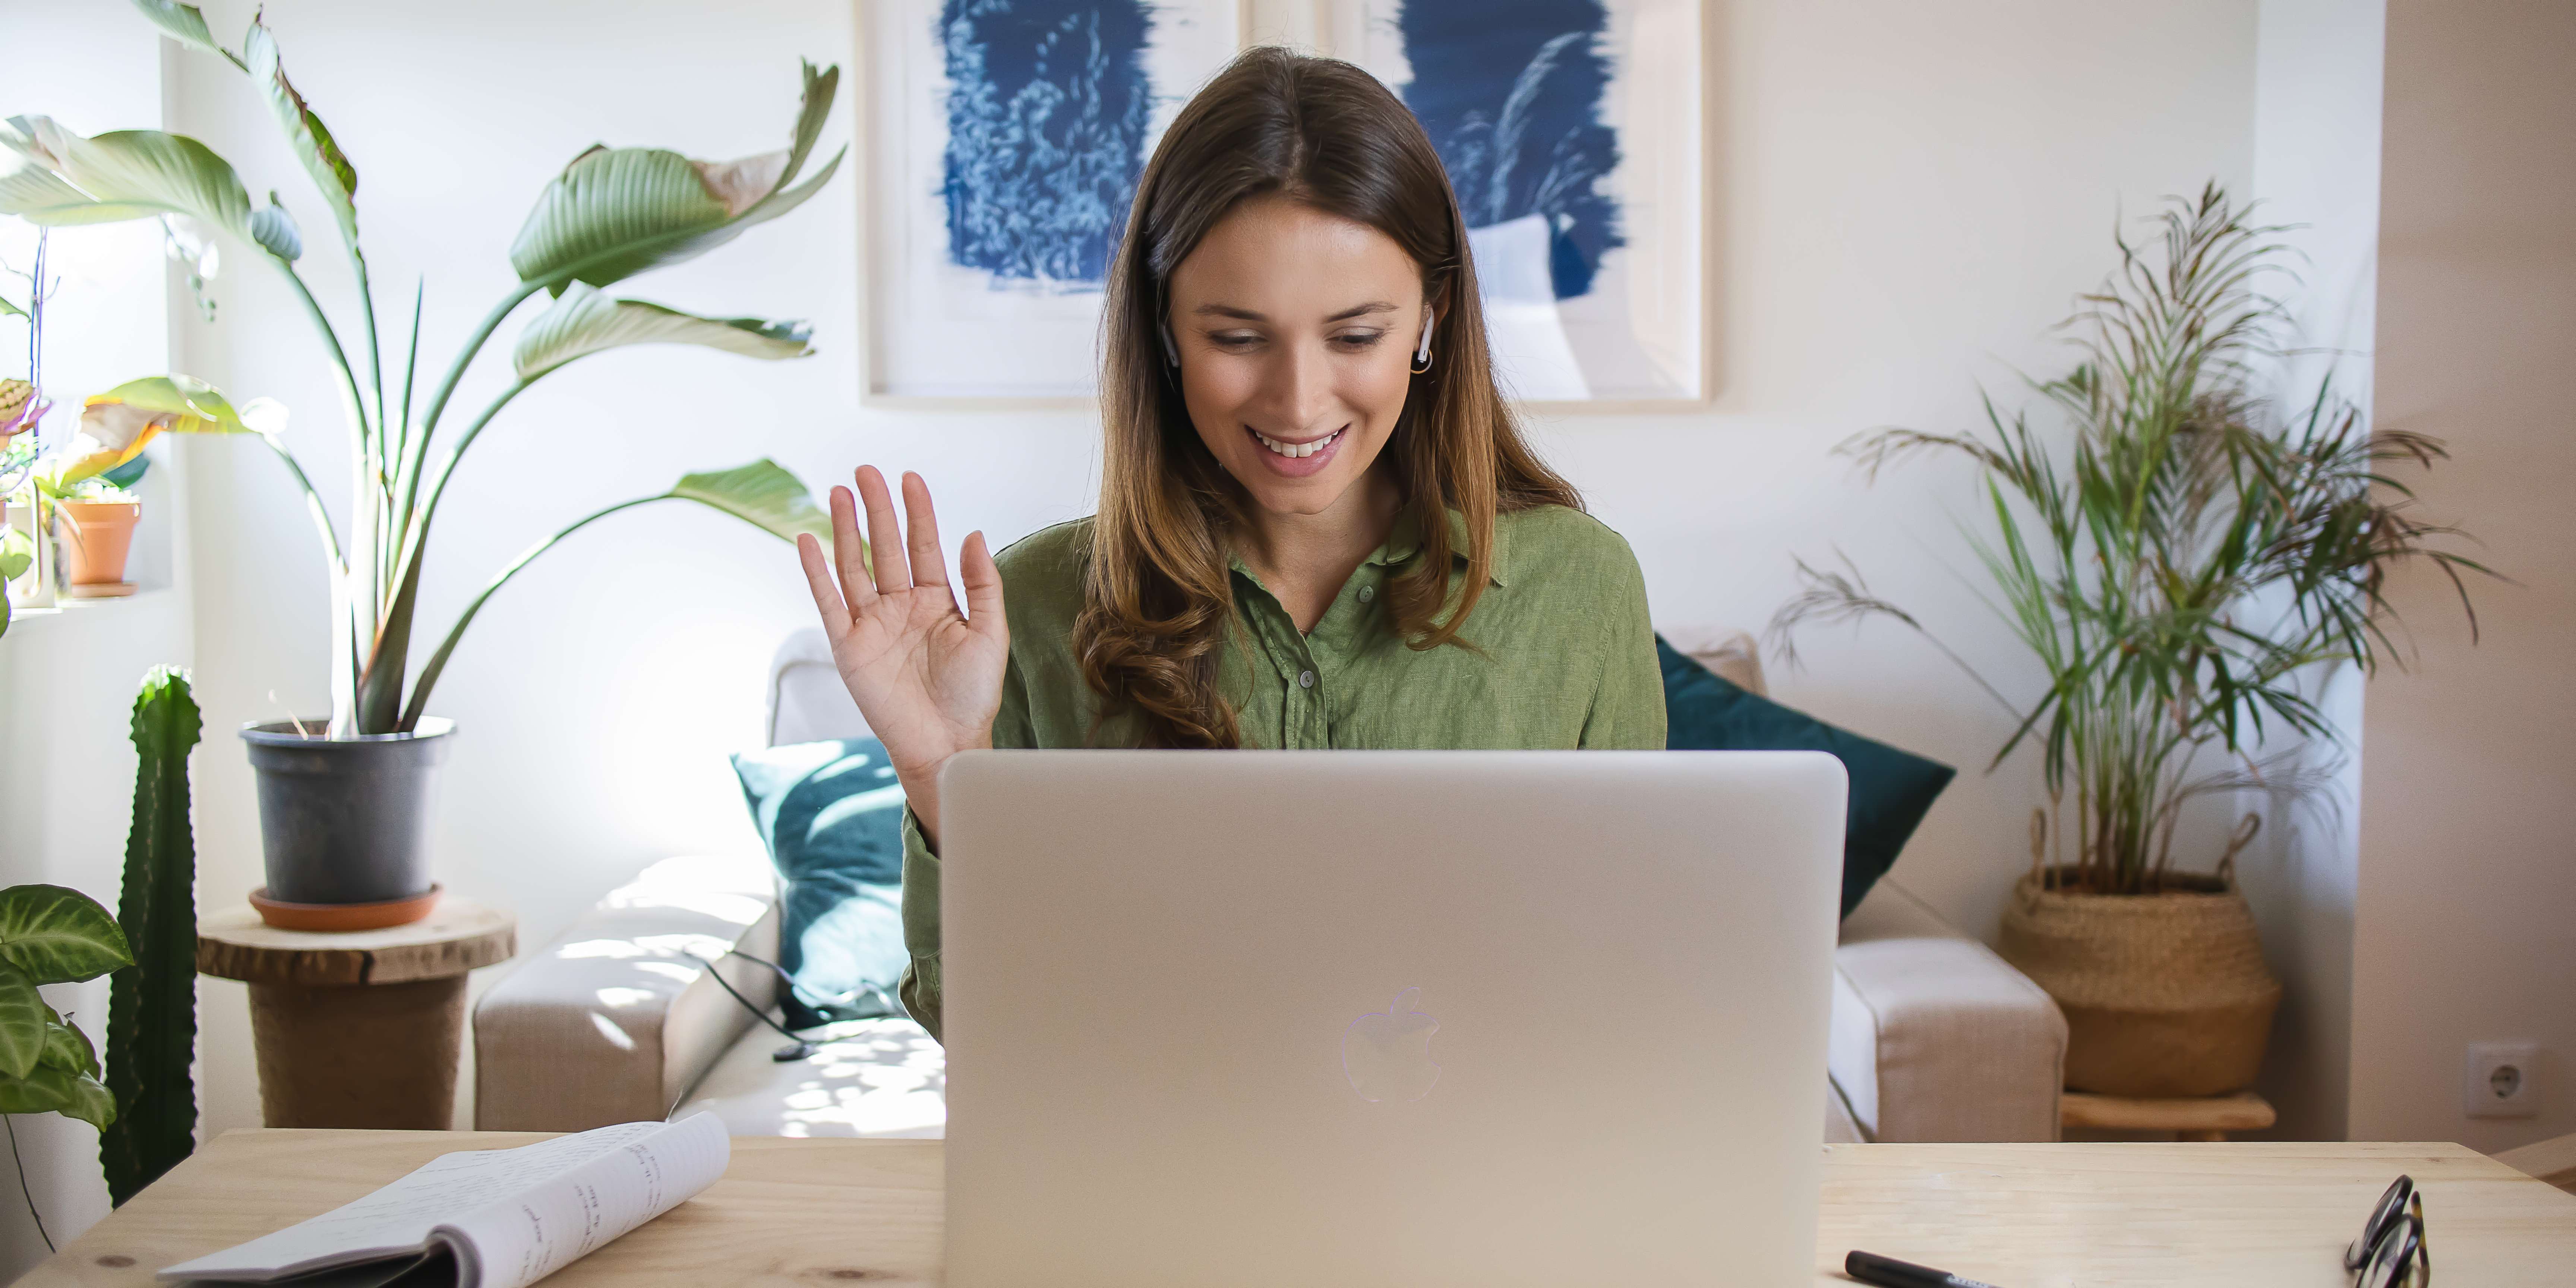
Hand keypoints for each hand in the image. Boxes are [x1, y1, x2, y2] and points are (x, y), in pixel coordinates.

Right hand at [795, 467, 1007, 845]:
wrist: (947, 743)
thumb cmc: (972, 695)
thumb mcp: (990, 634)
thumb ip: (982, 584)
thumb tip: (973, 533)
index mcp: (936, 602)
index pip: (923, 546)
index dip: (917, 512)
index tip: (910, 478)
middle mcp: (900, 607)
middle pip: (885, 547)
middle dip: (877, 509)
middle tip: (866, 472)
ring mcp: (872, 625)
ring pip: (854, 566)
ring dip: (845, 529)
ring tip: (838, 492)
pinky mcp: (849, 647)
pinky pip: (829, 602)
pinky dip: (816, 572)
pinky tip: (808, 540)